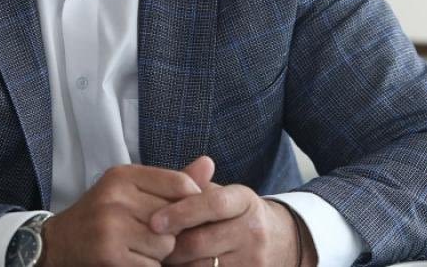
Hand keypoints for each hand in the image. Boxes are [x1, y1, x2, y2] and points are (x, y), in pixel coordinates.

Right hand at [38, 163, 203, 266]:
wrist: (58, 244)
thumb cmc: (102, 217)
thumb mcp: (131, 191)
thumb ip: (170, 183)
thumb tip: (210, 163)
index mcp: (123, 175)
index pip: (180, 183)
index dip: (191, 204)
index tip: (184, 218)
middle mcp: (116, 196)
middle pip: (175, 219)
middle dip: (169, 234)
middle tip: (150, 237)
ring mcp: (111, 226)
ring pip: (165, 245)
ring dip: (158, 255)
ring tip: (138, 250)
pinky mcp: (109, 254)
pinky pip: (152, 266)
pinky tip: (131, 262)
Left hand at [151, 161, 313, 266]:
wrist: (277, 242)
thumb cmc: (232, 214)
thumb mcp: (220, 194)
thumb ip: (196, 185)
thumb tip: (186, 170)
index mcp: (244, 200)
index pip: (213, 204)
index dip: (182, 212)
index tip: (153, 221)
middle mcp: (253, 230)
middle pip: (202, 241)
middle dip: (171, 244)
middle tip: (149, 243)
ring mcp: (253, 260)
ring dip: (177, 264)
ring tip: (161, 256)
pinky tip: (179, 266)